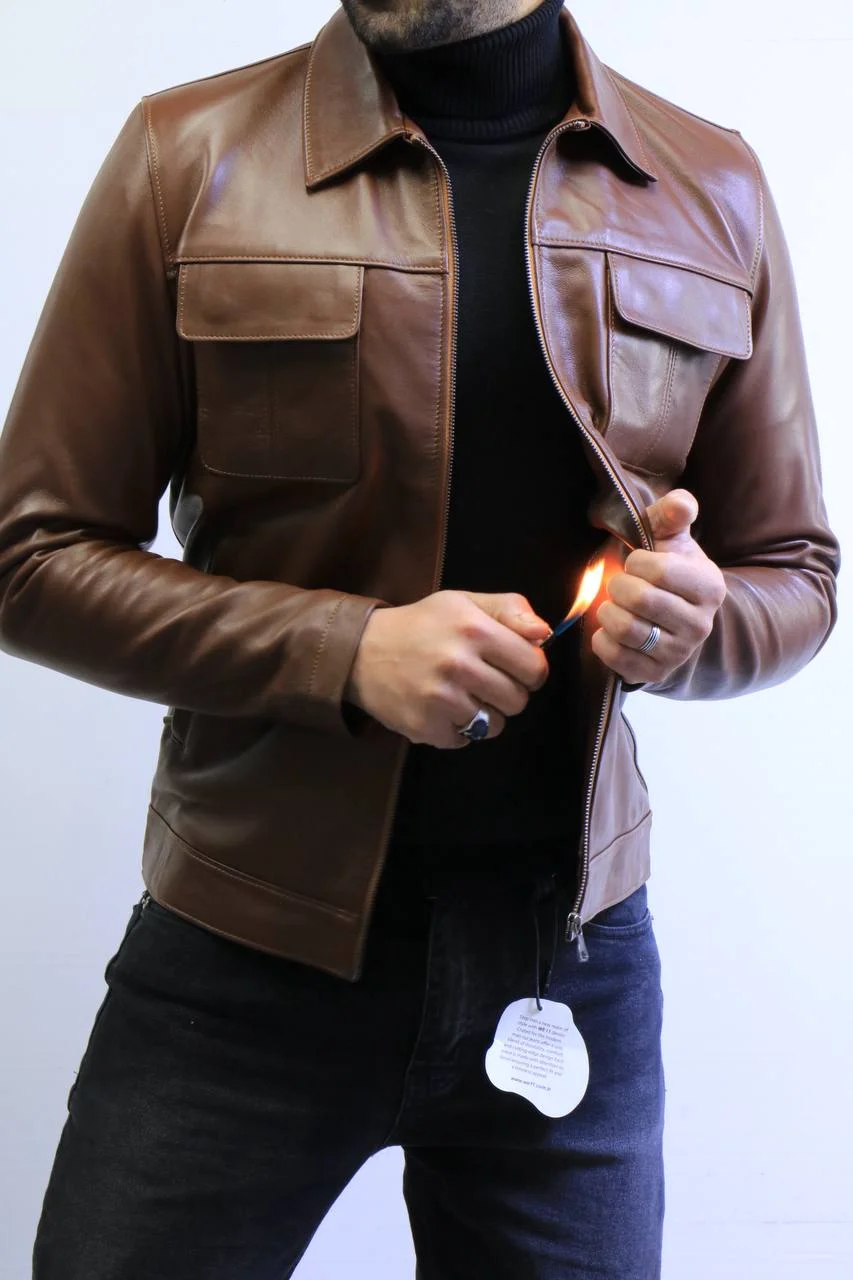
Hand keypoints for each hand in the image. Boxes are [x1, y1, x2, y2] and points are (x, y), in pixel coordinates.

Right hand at [345, 591, 550, 747]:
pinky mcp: (426, 726)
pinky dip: (458, 729)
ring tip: (460, 694)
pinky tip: (440, 707)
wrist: (362, 651)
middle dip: (507, 692)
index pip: (534, 667)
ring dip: (485, 714)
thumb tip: (545, 633)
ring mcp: (441, 699)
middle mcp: (459, 664)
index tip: (513, 667)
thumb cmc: (421, 625)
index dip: (529, 670)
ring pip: (496, 725)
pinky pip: (466, 740)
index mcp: (474, 629)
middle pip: (518, 700)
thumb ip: (510, 609)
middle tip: (482, 680)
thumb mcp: (464, 602)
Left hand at [591, 489, 725, 685]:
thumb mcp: (670, 537)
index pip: (660, 570)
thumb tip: (681, 503)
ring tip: (614, 605)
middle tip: (620, 584)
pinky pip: (614, 656)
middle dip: (618, 586)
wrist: (666, 618)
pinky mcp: (654, 674)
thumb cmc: (664, 569)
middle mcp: (700, 625)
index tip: (636, 563)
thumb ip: (673, 514)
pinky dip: (602, 639)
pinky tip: (610, 629)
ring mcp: (679, 654)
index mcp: (710, 587)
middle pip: (640, 600)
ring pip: (626, 629)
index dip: (636, 562)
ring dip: (608, 611)